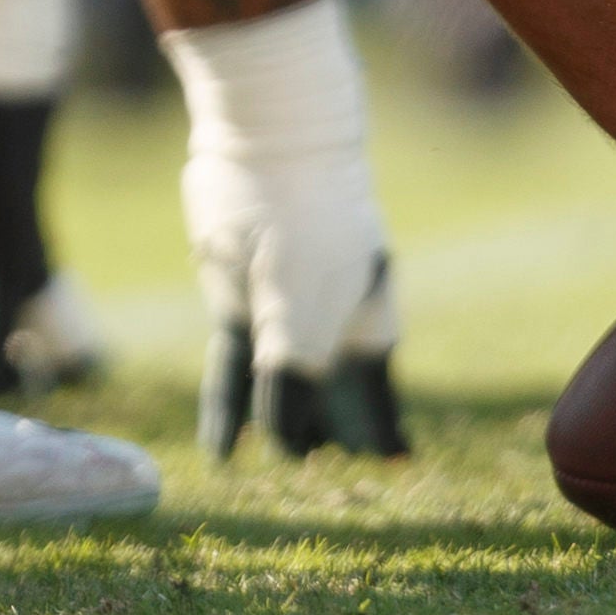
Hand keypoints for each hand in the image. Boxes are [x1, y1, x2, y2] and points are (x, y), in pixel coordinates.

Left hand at [189, 111, 405, 458]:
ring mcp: (283, 310)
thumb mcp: (296, 305)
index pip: (378, 396)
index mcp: (370, 319)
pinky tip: (225, 451)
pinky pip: (234, 368)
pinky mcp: (238, 300)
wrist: (268, 135)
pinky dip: (230, 409)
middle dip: (327, 436)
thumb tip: (285, 446)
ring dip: (275, 428)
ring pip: (278, 387)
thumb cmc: (301, 220)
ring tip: (271, 471)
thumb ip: (290, 377)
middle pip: (329, 397)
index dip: (383, 436)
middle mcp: (331, 320)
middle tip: (326, 479)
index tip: (391, 471)